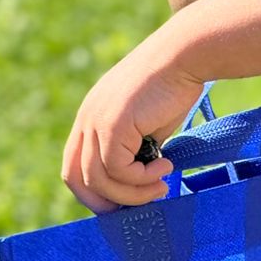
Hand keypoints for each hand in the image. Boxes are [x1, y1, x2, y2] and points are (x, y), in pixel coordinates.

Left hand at [60, 36, 202, 213]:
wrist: (186, 54)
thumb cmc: (176, 84)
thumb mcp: (149, 122)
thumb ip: (138, 148)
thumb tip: (141, 180)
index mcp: (92, 116)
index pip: (75, 164)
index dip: (94, 189)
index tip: (124, 199)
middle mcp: (87, 118)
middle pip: (75, 177)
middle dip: (104, 200)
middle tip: (138, 205)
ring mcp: (96, 121)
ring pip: (99, 179)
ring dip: (132, 192)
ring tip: (162, 184)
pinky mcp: (113, 125)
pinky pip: (119, 170)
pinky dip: (143, 178)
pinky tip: (166, 166)